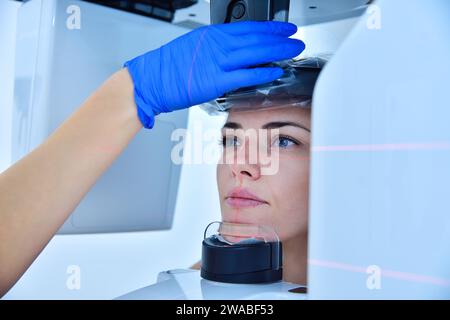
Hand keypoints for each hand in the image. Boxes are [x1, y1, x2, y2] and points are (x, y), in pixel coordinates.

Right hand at [124, 21, 304, 127]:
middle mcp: (218, 44)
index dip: (270, 28)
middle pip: (257, 38)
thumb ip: (216, 48)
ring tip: (294, 51)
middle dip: (280, 38)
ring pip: (256, 53)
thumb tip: (234, 53)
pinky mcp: (217, 80)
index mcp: (213, 35)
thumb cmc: (169, 66)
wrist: (151, 79)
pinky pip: (247, 75)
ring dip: (278, 52)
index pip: (248, 27)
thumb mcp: (194, 47)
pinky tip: (276, 71)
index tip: (284, 29)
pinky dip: (263, 72)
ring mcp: (218, 62)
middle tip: (296, 38)